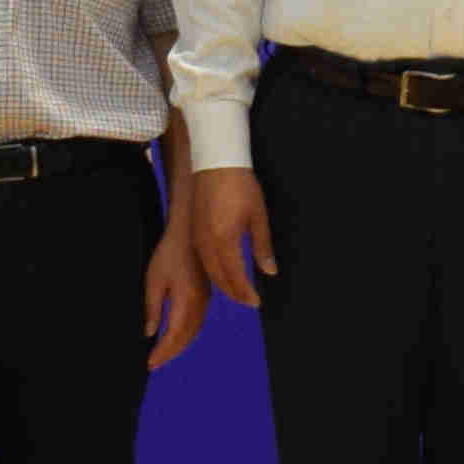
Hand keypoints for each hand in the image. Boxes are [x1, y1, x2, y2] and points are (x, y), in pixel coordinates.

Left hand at [141, 229, 206, 372]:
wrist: (190, 232)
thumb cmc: (169, 252)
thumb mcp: (153, 280)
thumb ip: (152, 308)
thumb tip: (150, 332)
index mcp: (185, 301)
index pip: (173, 336)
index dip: (162, 352)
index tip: (150, 363)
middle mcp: (199, 304)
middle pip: (185, 338)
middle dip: (169, 353)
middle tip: (154, 363)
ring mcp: (205, 300)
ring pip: (193, 332)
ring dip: (179, 346)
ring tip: (163, 354)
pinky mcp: (206, 295)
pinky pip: (197, 322)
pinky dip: (186, 335)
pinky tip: (177, 337)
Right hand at [188, 164, 275, 312]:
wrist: (214, 161)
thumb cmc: (240, 185)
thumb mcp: (257, 216)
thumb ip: (262, 247)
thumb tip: (269, 271)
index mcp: (224, 240)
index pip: (234, 277)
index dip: (246, 292)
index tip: (257, 302)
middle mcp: (207, 243)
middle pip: (219, 278)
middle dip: (234, 292)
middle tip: (249, 300)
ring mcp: (197, 237)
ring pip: (209, 270)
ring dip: (224, 283)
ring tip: (239, 290)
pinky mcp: (194, 230)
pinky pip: (203, 259)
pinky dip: (214, 271)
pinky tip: (224, 271)